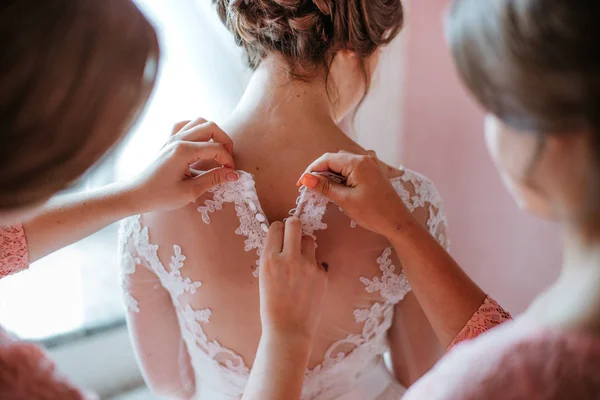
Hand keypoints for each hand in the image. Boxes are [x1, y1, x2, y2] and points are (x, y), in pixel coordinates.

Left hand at [127, 118, 238, 212]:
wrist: (137, 194)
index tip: (231, 174)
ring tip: (217, 150)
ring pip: (199, 121)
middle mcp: (178, 139)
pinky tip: (200, 142)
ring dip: (213, 133)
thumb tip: (233, 174)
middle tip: (227, 159)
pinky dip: (197, 129)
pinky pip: (185, 125)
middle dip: (225, 141)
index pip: (216, 148)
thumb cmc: (160, 196)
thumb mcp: (190, 191)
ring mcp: (172, 137)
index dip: (228, 161)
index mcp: (183, 151)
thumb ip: (213, 179)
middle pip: (211, 127)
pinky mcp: (168, 140)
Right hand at [259, 218, 327, 342]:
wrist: (288, 330)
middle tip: (292, 237)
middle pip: (295, 223)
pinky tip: (307, 281)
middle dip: (293, 227)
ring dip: (304, 246)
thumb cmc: (272, 305)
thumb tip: (282, 238)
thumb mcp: (264, 277)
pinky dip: (313, 266)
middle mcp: (289, 258)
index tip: (280, 236)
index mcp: (269, 259)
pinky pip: (318, 260)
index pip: (276, 227)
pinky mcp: (322, 274)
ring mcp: (308, 266)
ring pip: (309, 239)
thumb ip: (273, 256)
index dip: (278, 230)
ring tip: (300, 261)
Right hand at [297, 151, 414, 237]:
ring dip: (330, 174)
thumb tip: (305, 178)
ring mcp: (370, 164)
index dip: (311, 170)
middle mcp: (364, 158)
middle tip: (308, 187)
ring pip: (342, 163)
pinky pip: (351, 168)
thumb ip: (325, 187)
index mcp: (357, 162)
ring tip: (321, 189)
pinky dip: (341, 176)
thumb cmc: (373, 213)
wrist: (398, 223)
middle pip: (334, 159)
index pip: (327, 159)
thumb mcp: (345, 200)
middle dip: (319, 171)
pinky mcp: (372, 172)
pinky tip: (336, 187)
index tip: (301, 184)